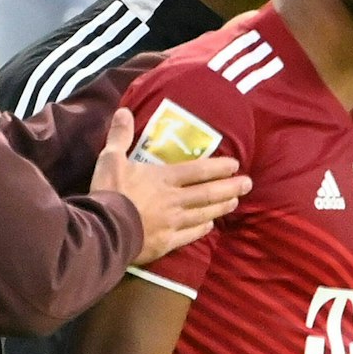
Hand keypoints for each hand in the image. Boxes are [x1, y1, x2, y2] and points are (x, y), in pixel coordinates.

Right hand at [92, 110, 250, 265]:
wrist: (104, 231)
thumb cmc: (109, 192)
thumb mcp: (111, 159)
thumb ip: (120, 136)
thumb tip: (124, 111)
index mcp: (163, 178)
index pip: (198, 171)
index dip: (218, 167)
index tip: (235, 165)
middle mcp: (174, 200)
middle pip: (208, 193)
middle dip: (230, 187)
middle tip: (248, 183)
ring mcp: (173, 223)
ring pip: (204, 213)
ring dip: (221, 207)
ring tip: (235, 202)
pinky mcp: (167, 243)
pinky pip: (190, 235)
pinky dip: (202, 229)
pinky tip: (210, 226)